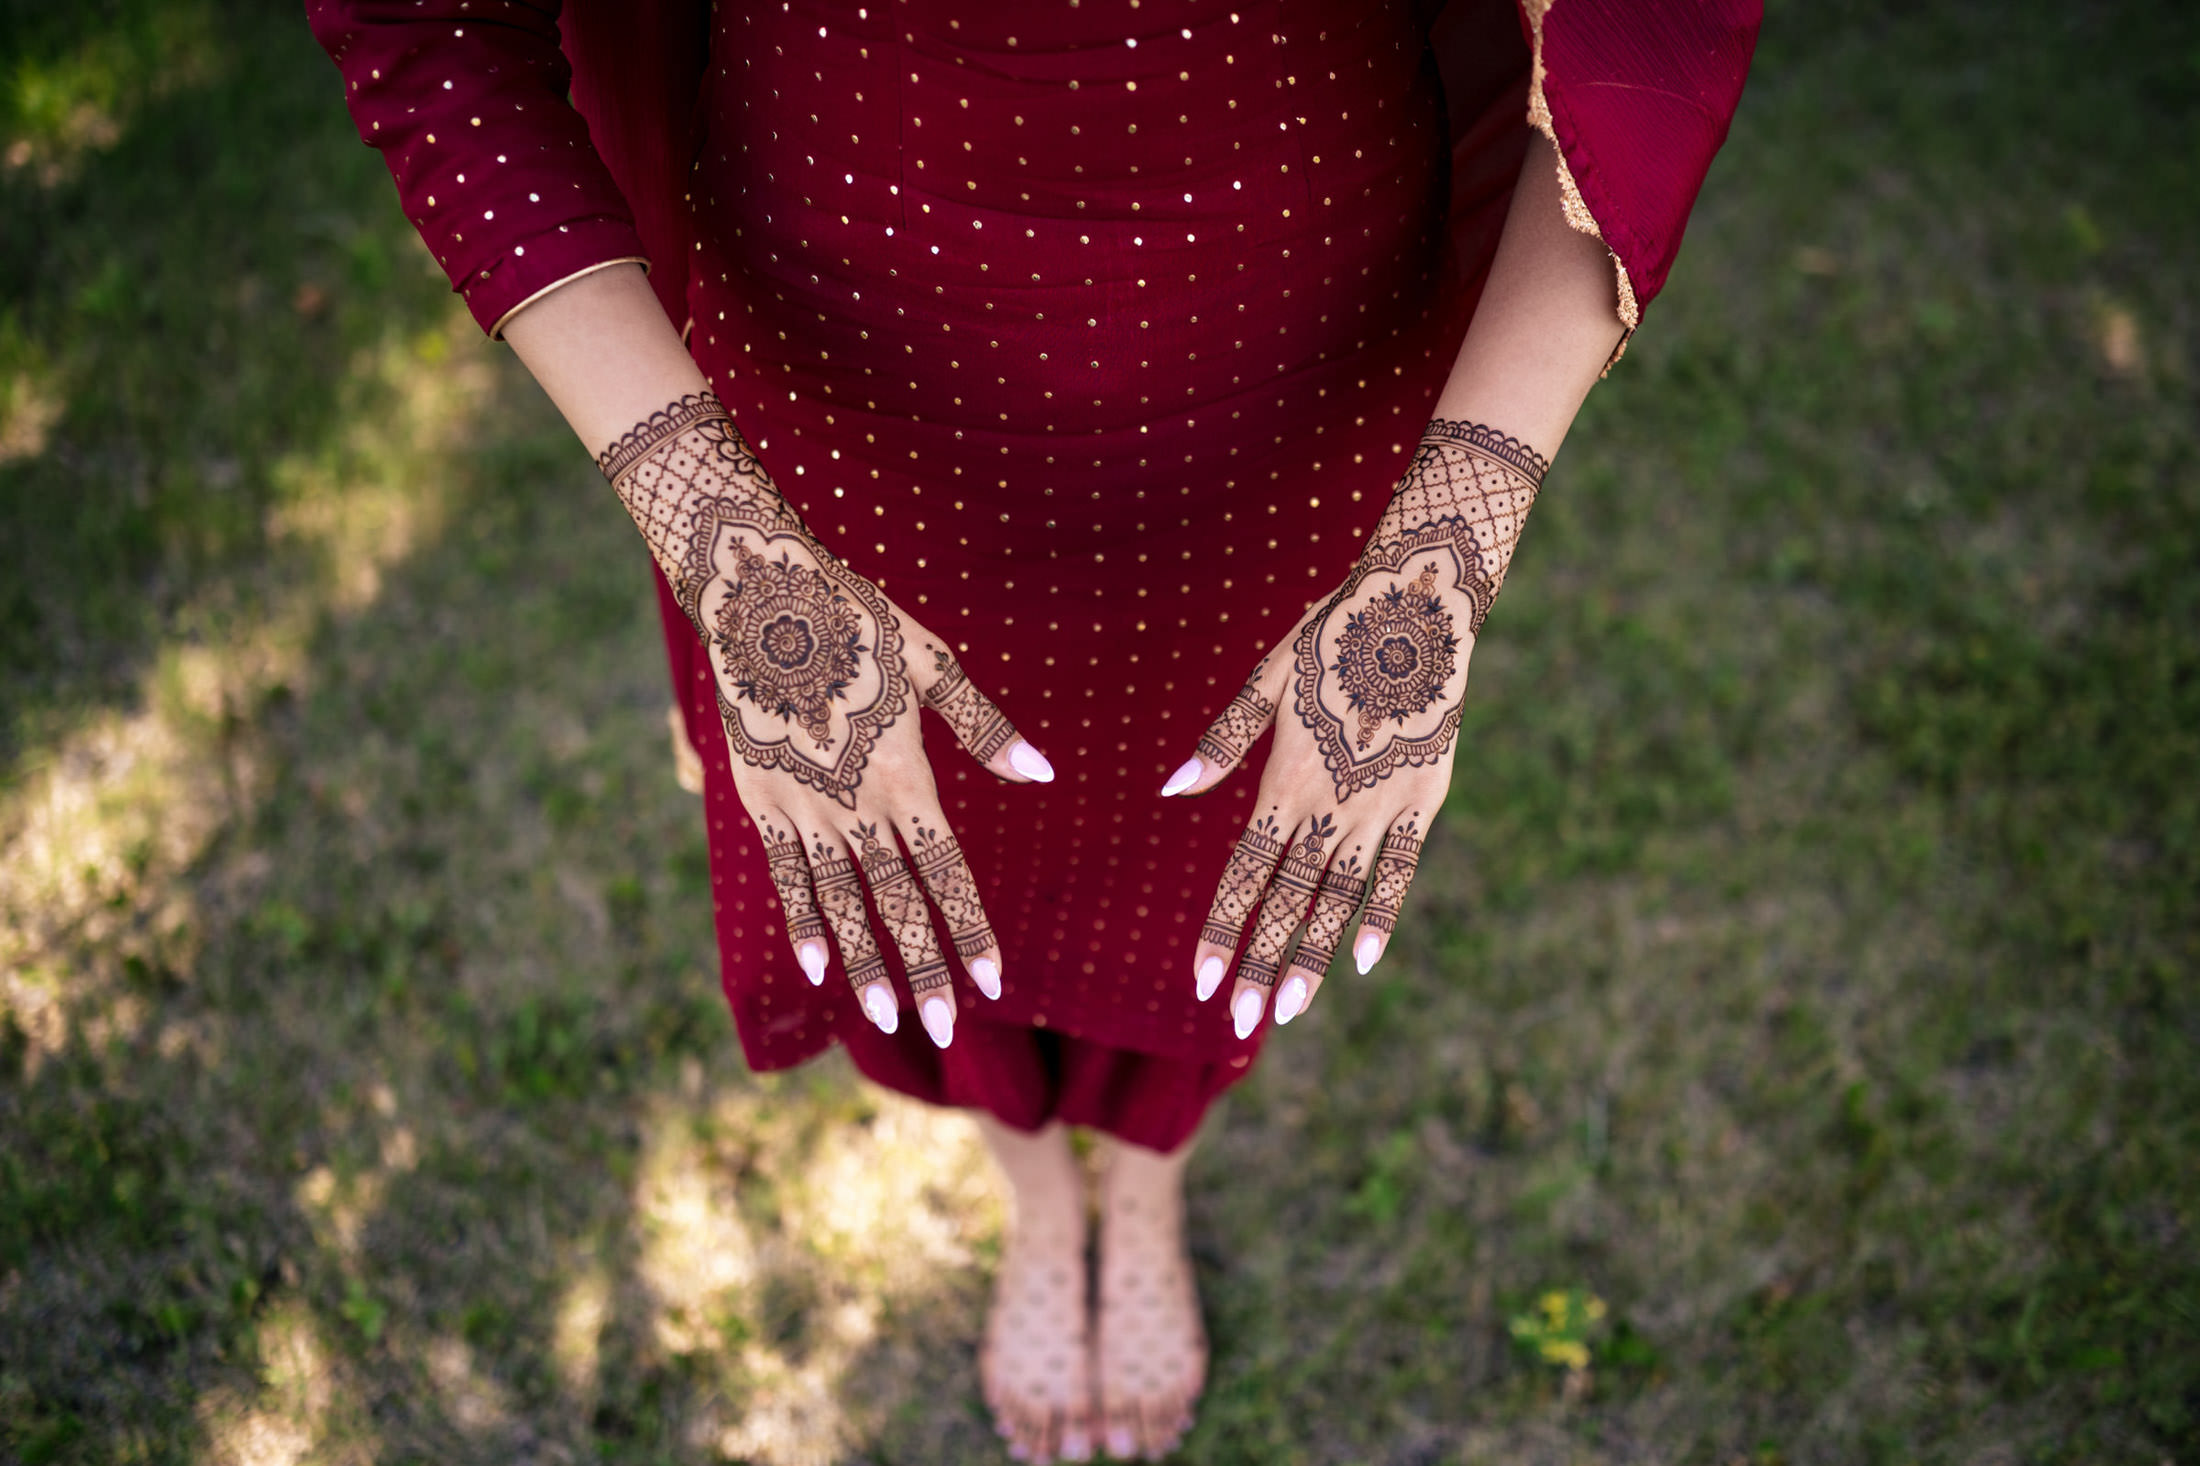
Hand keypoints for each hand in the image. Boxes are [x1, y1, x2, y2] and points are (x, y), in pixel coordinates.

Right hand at [599, 393, 1055, 1048]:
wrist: (759, 597)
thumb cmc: (857, 619)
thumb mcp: (932, 660)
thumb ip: (983, 725)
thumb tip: (1042, 773)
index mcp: (904, 774)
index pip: (946, 872)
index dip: (972, 931)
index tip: (997, 982)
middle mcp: (853, 804)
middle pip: (897, 903)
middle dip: (925, 969)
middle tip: (949, 1029)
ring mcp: (802, 807)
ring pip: (840, 902)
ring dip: (865, 962)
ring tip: (884, 1015)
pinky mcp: (760, 798)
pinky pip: (785, 873)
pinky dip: (803, 919)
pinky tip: (817, 964)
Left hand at [1160, 419, 1549, 1036]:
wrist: (1417, 606)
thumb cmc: (1329, 634)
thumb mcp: (1266, 679)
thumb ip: (1223, 742)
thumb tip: (1171, 790)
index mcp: (1285, 779)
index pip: (1245, 874)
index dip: (1223, 931)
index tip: (1203, 982)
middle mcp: (1331, 805)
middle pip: (1289, 901)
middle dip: (1262, 966)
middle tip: (1241, 1022)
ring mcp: (1381, 806)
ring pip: (1340, 898)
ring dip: (1314, 956)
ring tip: (1292, 1009)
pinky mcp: (1424, 799)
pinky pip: (1400, 870)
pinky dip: (1382, 915)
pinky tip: (1364, 961)